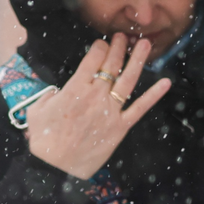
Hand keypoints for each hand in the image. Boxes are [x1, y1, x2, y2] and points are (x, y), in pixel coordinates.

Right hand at [26, 33, 170, 178]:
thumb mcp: (38, 110)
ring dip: (138, 60)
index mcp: (75, 88)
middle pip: (111, 65)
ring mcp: (110, 110)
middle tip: (125, 37)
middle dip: (119, 47)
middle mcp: (96, 95)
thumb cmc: (44, 139)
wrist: (56, 166)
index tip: (103, 43)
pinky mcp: (121, 127)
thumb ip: (50, 95)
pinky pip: (140, 108)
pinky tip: (165, 83)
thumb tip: (57, 92)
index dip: (100, 47)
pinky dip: (154, 95)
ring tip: (146, 44)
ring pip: (128, 79)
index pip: (93, 59)